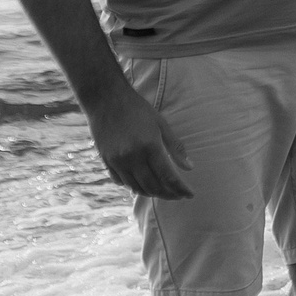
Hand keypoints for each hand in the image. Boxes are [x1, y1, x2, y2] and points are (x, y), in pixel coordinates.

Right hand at [86, 81, 192, 198]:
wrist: (105, 99)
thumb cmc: (138, 109)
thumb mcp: (161, 124)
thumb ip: (176, 147)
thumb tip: (190, 168)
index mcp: (150, 147)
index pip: (169, 177)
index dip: (181, 189)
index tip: (190, 195)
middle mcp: (132, 157)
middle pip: (153, 187)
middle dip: (169, 194)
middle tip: (179, 195)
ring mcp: (117, 161)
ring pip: (136, 187)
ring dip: (152, 193)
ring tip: (164, 192)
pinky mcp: (106, 161)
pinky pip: (121, 182)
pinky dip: (134, 186)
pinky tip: (144, 185)